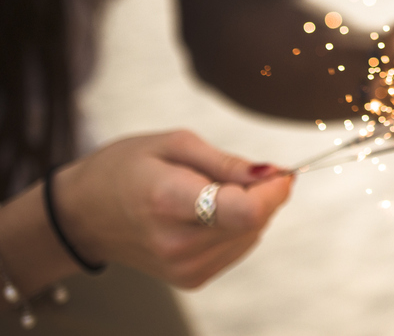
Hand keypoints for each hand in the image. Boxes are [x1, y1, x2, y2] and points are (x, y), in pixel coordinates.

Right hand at [55, 131, 291, 288]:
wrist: (84, 213)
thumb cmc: (126, 168)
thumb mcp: (174, 144)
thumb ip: (227, 161)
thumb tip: (272, 173)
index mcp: (169, 201)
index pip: (245, 211)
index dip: (274, 191)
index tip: (280, 172)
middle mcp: (177, 243)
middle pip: (254, 222)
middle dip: (262, 194)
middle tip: (235, 173)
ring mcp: (183, 267)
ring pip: (252, 235)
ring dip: (248, 210)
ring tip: (208, 192)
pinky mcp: (189, 279)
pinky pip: (238, 247)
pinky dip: (236, 227)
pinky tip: (207, 213)